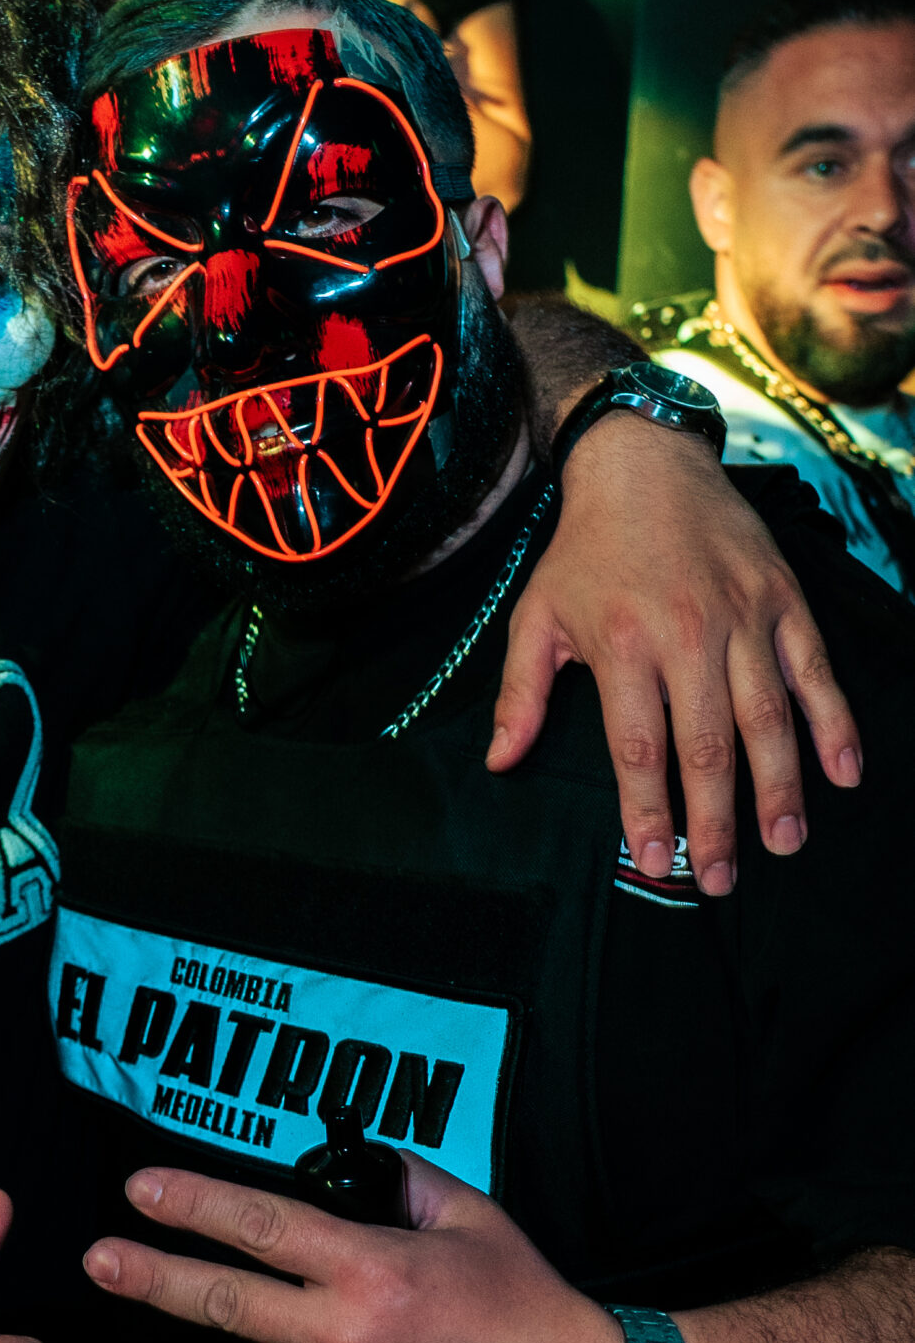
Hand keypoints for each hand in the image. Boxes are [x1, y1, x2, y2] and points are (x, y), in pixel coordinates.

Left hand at [83, 1161, 621, 1342]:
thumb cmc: (527, 1305)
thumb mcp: (470, 1218)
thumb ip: (397, 1183)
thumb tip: (341, 1164)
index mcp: (374, 1271)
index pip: (260, 1228)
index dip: (192, 1205)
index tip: (139, 1191)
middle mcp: (346, 1341)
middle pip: (224, 1303)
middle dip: (152, 1275)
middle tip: (99, 1258)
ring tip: (358, 1342)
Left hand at [490, 412, 860, 893]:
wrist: (645, 463)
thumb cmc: (585, 551)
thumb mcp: (535, 615)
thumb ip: (520, 693)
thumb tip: (500, 761)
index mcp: (622, 643)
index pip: (638, 747)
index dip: (647, 811)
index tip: (652, 862)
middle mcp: (687, 633)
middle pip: (707, 744)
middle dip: (714, 819)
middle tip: (718, 879)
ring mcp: (743, 617)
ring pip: (767, 715)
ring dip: (778, 785)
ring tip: (783, 843)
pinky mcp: (783, 600)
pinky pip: (814, 670)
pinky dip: (833, 722)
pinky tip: (843, 774)